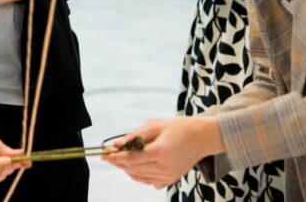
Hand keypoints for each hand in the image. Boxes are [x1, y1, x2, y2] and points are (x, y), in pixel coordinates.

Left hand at [102, 117, 220, 188]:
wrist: (202, 138)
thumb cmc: (179, 127)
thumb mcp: (156, 125)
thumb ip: (135, 135)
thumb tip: (117, 144)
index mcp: (161, 151)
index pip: (131, 158)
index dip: (115, 157)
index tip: (104, 152)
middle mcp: (165, 167)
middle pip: (133, 169)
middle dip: (118, 162)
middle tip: (108, 154)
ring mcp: (168, 176)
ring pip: (139, 177)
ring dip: (126, 169)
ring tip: (118, 159)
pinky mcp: (170, 180)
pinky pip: (148, 181)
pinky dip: (137, 174)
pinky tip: (132, 166)